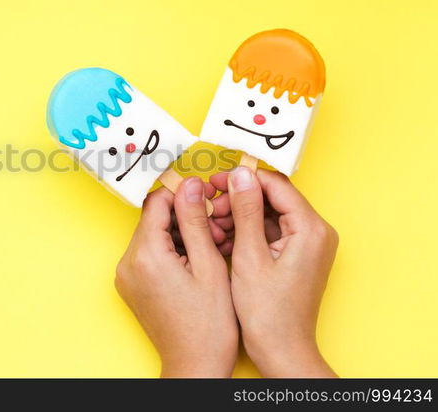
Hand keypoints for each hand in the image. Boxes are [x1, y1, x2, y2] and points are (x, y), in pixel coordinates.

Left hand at [115, 177, 237, 376]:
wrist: (194, 365)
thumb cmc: (208, 325)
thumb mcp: (209, 265)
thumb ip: (196, 221)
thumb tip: (191, 185)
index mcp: (145, 255)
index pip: (157, 202)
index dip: (183, 195)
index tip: (206, 199)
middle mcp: (127, 263)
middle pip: (154, 219)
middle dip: (184, 218)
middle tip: (214, 231)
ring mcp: (126, 276)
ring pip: (153, 235)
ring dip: (180, 234)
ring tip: (209, 250)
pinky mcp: (131, 285)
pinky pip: (149, 254)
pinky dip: (171, 251)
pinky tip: (195, 263)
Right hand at [209, 167, 337, 376]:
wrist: (281, 350)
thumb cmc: (268, 313)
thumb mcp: (249, 255)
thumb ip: (246, 210)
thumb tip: (240, 174)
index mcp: (311, 229)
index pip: (276, 185)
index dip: (243, 179)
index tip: (215, 182)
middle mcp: (316, 232)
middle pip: (273, 198)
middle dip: (238, 198)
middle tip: (209, 205)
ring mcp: (307, 244)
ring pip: (269, 214)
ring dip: (239, 214)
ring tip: (212, 224)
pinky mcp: (297, 255)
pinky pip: (270, 231)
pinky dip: (247, 231)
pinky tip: (223, 237)